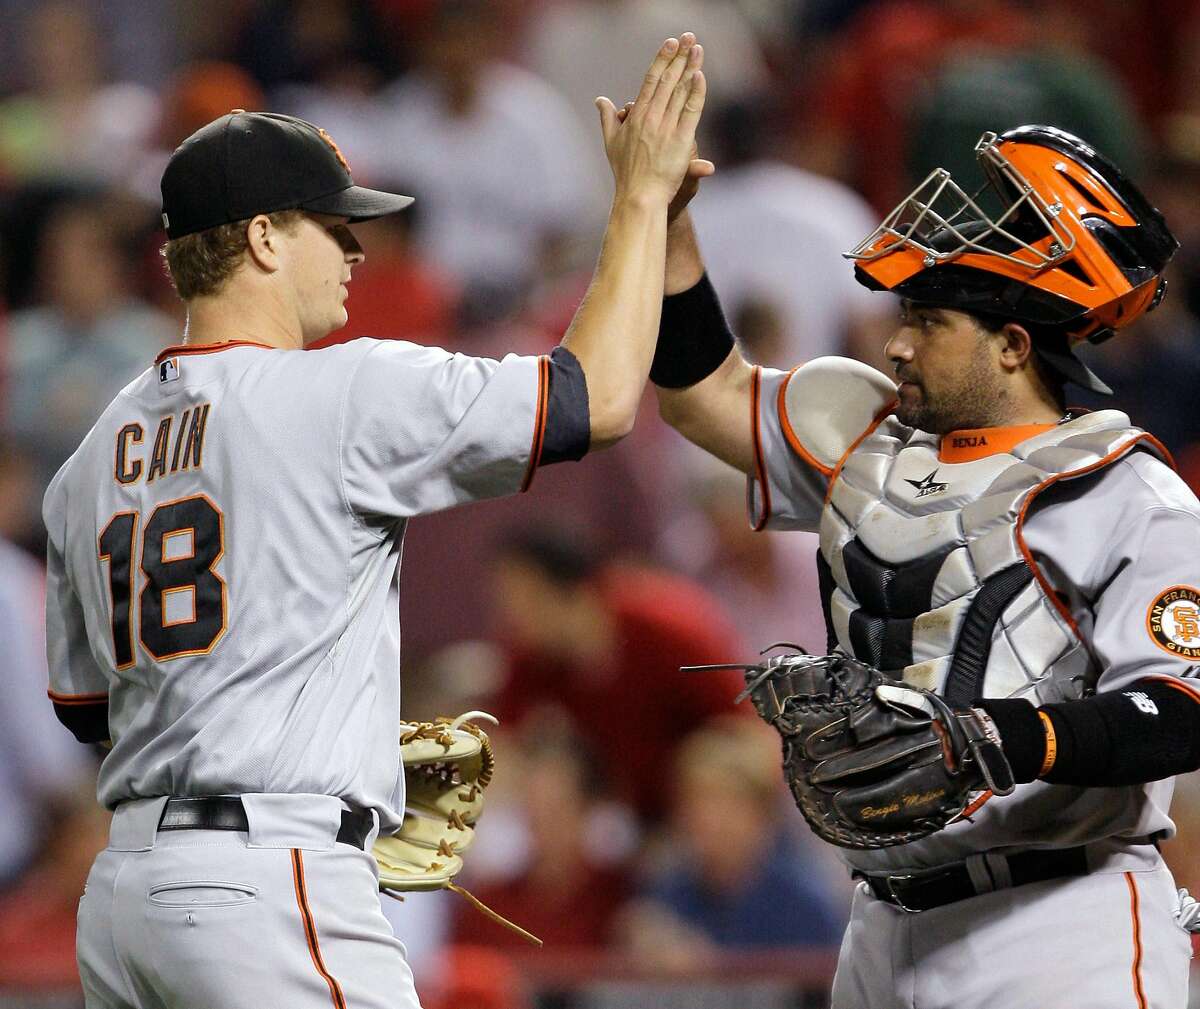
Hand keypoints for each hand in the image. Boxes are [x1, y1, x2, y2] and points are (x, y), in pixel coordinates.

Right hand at [595, 34, 707, 207]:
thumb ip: (607, 118)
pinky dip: (696, 93)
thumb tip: (599, 100)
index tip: (671, 43)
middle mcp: (650, 118)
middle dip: (679, 56)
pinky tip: (700, 76)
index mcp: (636, 116)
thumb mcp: (611, 142)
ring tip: (697, 49)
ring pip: (680, 92)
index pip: (650, 80)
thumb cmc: (625, 172)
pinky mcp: (681, 141)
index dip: (662, 59)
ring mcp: (666, 128)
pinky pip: (690, 112)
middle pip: (667, 80)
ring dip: (690, 68)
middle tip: (688, 37)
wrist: (639, 196)